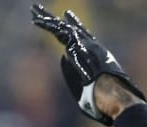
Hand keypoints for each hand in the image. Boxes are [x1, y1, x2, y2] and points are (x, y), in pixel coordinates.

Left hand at [31, 4, 144, 124]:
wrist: (112, 91)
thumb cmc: (106, 96)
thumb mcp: (92, 87)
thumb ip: (81, 78)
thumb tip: (71, 68)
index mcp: (95, 52)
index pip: (82, 34)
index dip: (74, 24)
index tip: (67, 15)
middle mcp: (89, 43)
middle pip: (69, 26)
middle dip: (57, 18)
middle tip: (44, 10)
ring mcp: (83, 43)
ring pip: (61, 27)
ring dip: (47, 18)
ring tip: (34, 9)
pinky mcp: (76, 44)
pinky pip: (58, 31)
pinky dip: (47, 25)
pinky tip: (35, 20)